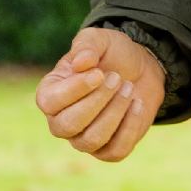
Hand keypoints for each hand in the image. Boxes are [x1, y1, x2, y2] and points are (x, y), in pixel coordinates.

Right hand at [35, 27, 165, 160]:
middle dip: (97, 101)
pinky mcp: (108, 150)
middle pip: (68, 125)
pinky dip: (130, 127)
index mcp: (51, 93)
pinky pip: (115, 151)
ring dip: (115, 112)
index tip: (99, 73)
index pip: (49, 102)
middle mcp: (61, 121)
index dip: (75, 90)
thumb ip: (87, 45)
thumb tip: (81, 63)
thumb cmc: (113, 55)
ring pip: (92, 140)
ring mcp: (83, 139)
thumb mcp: (101, 40)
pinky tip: (137, 104)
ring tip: (129, 88)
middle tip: (117, 78)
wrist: (141, 70)